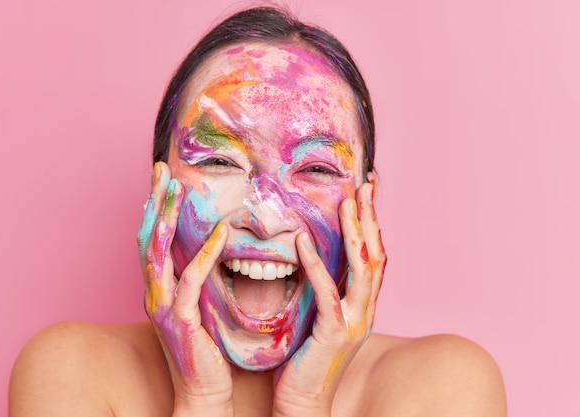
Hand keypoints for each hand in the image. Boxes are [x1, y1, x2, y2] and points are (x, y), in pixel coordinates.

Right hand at [137, 162, 233, 416]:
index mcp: (159, 288)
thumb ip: (196, 278)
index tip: (163, 179)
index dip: (155, 208)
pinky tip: (221, 234)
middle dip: (154, 202)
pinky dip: (205, 254)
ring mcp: (163, 306)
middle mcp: (154, 293)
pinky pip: (191, 280)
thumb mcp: (197, 306)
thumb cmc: (205, 348)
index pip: (151, 239)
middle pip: (146, 237)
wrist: (203, 390)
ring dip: (167, 217)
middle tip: (161, 170)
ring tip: (176, 188)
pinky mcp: (180, 320)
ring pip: (158, 253)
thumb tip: (209, 249)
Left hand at [272, 182, 385, 416]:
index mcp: (362, 306)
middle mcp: (365, 311)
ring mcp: (354, 322)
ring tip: (346, 202)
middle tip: (365, 186)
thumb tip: (316, 259)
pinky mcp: (334, 333)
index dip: (371, 225)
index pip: (373, 257)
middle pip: (375, 255)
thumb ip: (326, 291)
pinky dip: (317, 264)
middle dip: (371, 219)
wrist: (303, 402)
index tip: (366, 195)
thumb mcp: (321, 319)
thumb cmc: (306, 359)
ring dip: (354, 233)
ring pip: (363, 269)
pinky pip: (328, 293)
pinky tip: (304, 241)